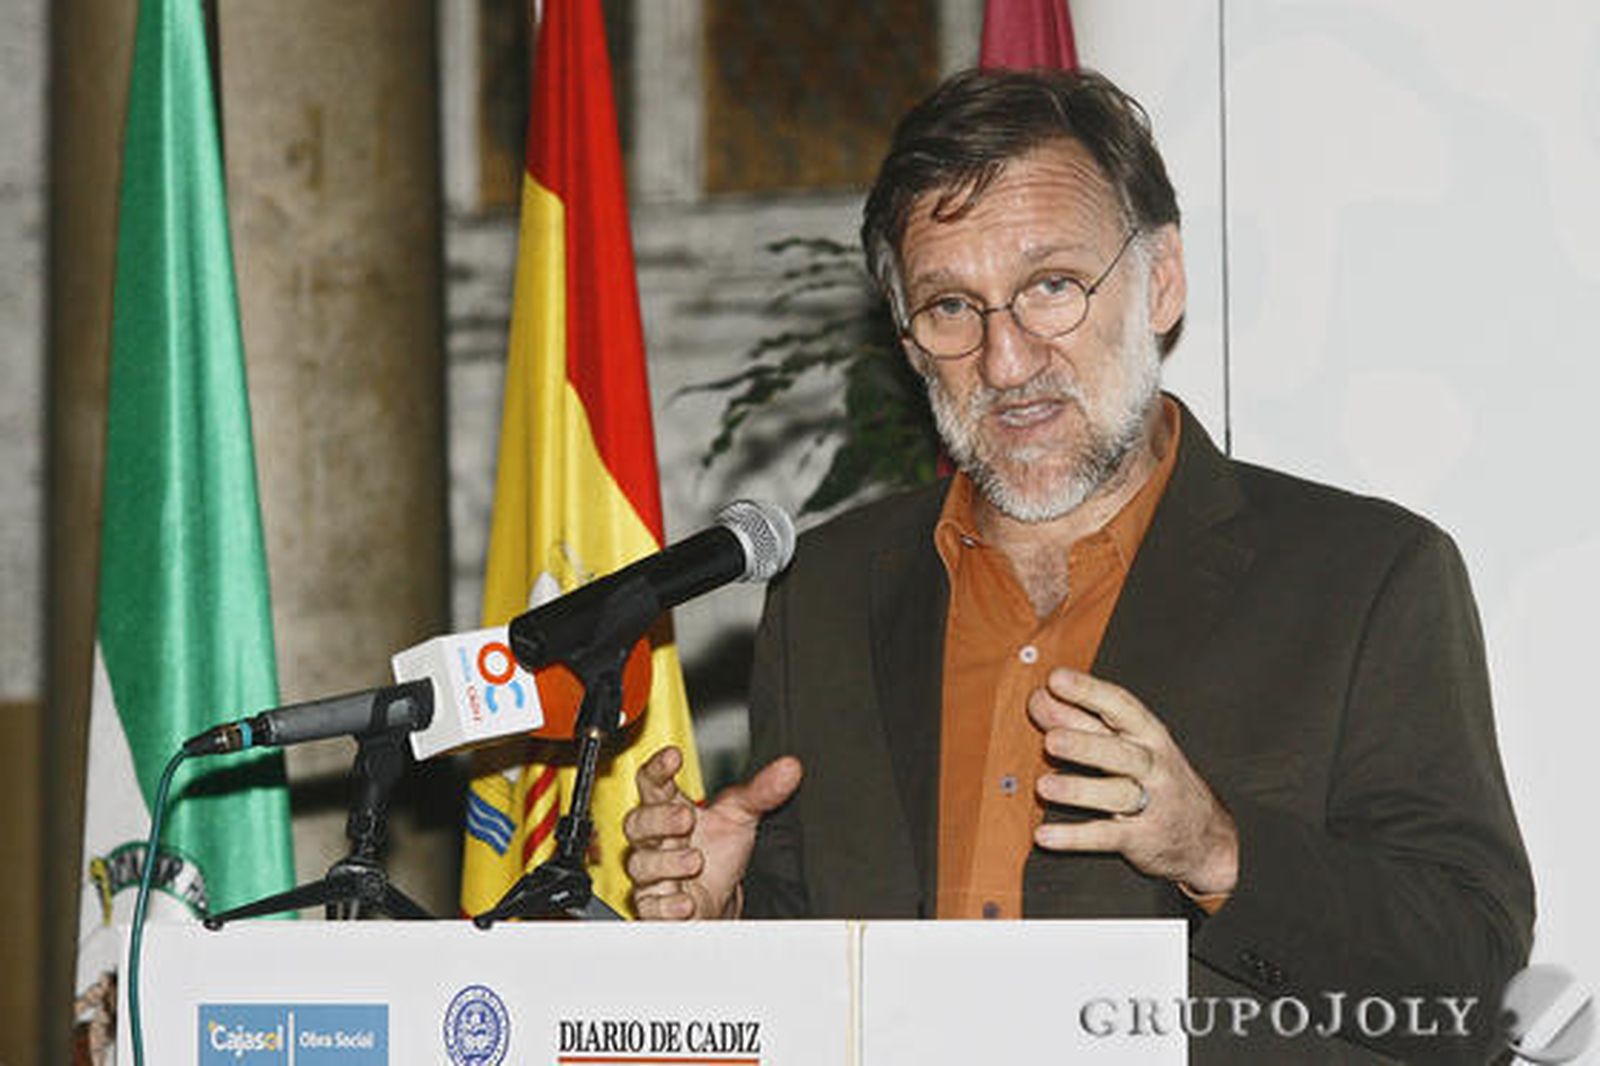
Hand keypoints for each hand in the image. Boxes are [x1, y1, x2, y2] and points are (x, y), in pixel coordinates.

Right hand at [623, 745, 802, 919]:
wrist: (720, 899)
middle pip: (637, 822)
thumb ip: (762, 792)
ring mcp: (653, 873)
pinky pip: (649, 906)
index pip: (652, 783)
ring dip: (666, 862)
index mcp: (669, 809)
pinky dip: (666, 905)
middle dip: (659, 818)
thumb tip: (790, 769)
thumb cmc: (718, 852)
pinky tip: (686, 903)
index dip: (657, 769)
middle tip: (686, 817)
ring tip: (695, 860)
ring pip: (641, 864)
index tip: (673, 756)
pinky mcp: (655, 906)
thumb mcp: (742, 816)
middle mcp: (655, 840)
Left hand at [1028, 668, 1238, 894]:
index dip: (1088, 691)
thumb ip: (1079, 721)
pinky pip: (1107, 836)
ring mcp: (1151, 803)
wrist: (1206, 836)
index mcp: (1148, 734)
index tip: (1056, 679)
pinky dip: (1075, 837)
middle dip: (1086, 745)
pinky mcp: (1141, 838)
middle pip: (1121, 753)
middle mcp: (1153, 766)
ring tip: (1044, 786)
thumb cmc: (1154, 778)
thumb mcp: (1124, 744)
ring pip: (1116, 794)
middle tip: (1051, 740)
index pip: (1120, 707)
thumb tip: (1039, 698)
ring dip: (1079, 790)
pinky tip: (1045, 835)